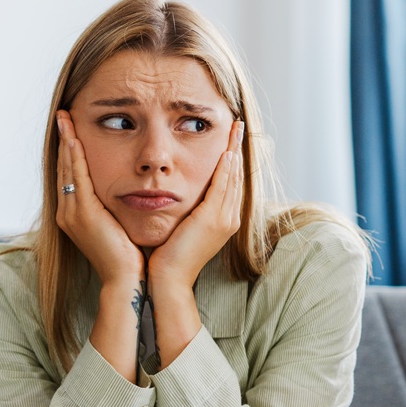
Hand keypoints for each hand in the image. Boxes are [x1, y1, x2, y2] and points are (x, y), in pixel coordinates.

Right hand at [55, 111, 144, 285]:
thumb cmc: (130, 255)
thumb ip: (115, 207)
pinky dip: (75, 157)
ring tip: (65, 118)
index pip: (71, 175)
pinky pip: (77, 178)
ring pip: (67, 168)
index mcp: (75, 215)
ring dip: (66, 141)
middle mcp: (67, 212)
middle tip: (63, 114)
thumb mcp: (118, 225)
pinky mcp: (83, 214)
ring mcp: (72, 213)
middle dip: (64, 140)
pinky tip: (75, 139)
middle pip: (64, 167)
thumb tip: (127, 191)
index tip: (71, 128)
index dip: (69, 151)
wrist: (126, 280)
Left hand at [147, 120, 245, 291]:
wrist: (169, 280)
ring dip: (234, 151)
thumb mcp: (181, 228)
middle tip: (238, 126)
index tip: (231, 139)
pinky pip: (223, 187)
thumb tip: (178, 194)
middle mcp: (229, 218)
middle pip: (238, 176)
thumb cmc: (168, 257)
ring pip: (233, 177)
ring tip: (235, 129)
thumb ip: (186, 211)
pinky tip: (226, 152)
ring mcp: (224, 219)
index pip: (231, 183)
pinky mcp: (213, 219)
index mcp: (223, 220)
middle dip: (238, 149)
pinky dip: (226, 168)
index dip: (233, 159)